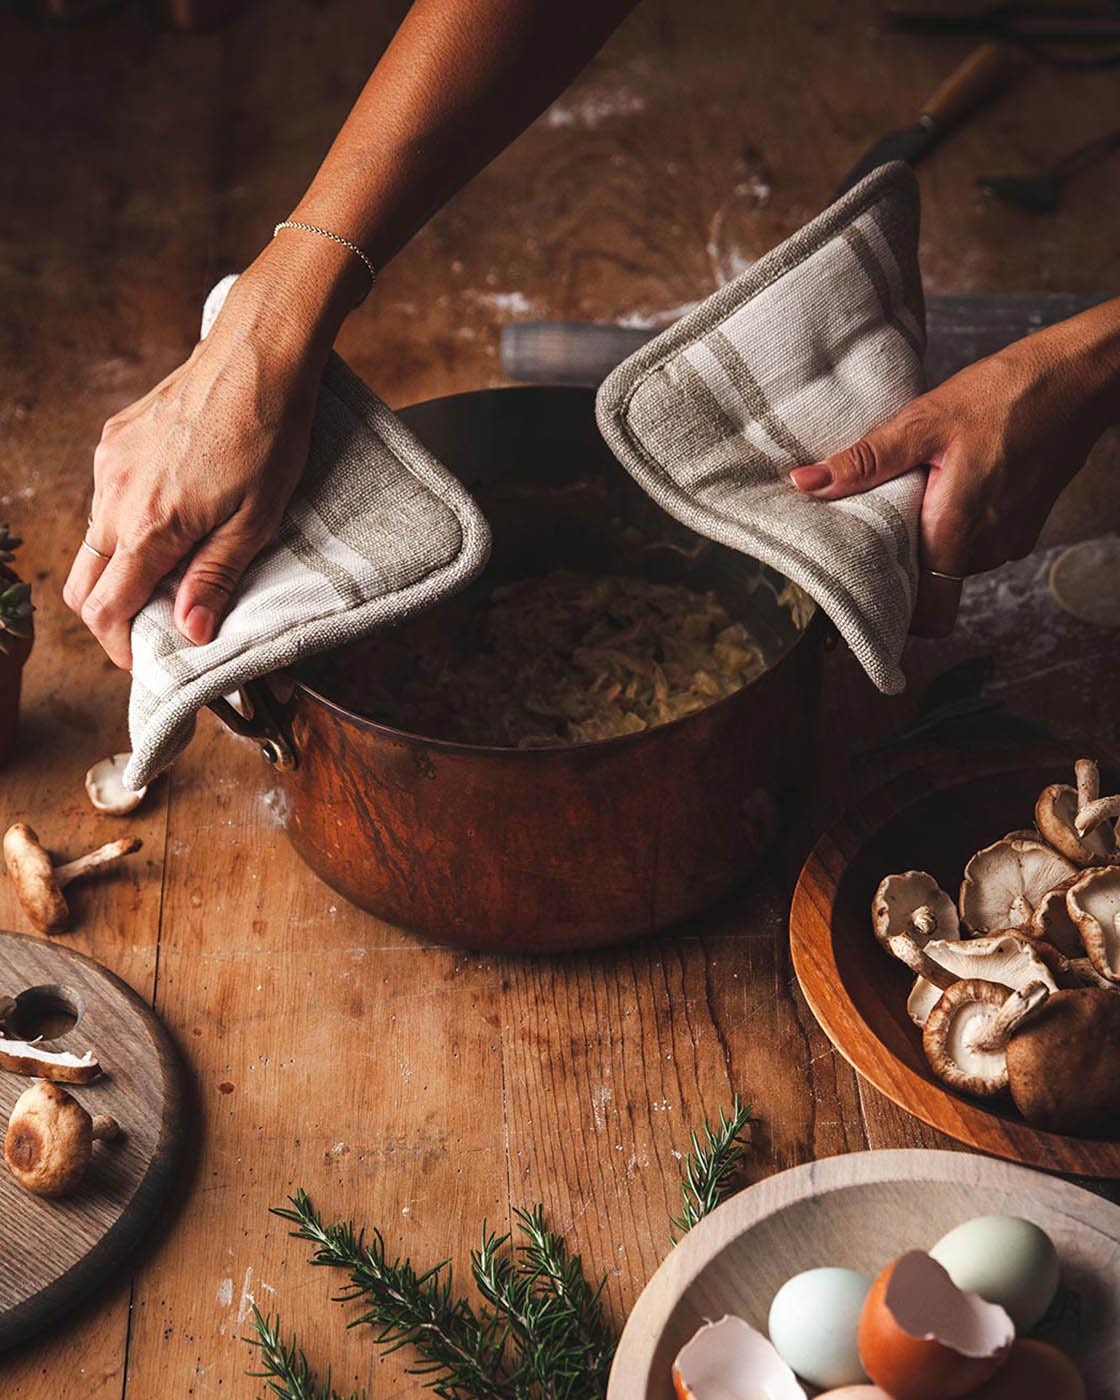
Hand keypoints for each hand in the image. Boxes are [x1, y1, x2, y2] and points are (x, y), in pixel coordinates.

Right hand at [64, 235, 364, 667]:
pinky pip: (107, 497)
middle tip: (152, 627)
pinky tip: (173, 517)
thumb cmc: (270, 438)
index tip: (144, 661)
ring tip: (173, 572)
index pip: (107, 608)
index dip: (120, 644)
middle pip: (85, 580)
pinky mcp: (116, 439)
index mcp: (149, 527)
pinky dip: (127, 523)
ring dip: (121, 567)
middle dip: (110, 614)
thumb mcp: (256, 521)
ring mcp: (110, 463)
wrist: (259, 356)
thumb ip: (215, 577)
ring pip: (94, 539)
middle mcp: (115, 496)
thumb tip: (190, 632)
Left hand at [789, 300, 1119, 635]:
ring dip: (926, 538)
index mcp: (959, 532)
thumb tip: (807, 484)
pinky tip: (939, 486)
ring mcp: (1010, 540)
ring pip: (952, 562)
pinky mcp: (1022, 525)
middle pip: (932, 585)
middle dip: (898, 562)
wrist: (1079, 378)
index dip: (893, 612)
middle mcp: (989, 548)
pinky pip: (976, 541)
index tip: (858, 590)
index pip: (927, 614)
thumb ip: (866, 461)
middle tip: (865, 527)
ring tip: (904, 497)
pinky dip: (953, 524)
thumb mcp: (924, 421)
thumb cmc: (1007, 394)